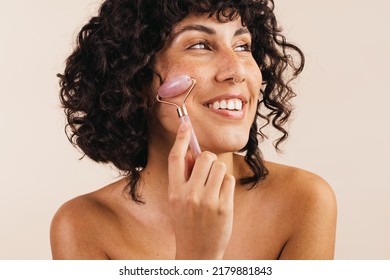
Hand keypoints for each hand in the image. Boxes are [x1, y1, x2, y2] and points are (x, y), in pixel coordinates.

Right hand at [168, 123, 234, 258]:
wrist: (197, 252)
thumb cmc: (188, 223)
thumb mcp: (177, 201)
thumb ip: (183, 177)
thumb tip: (191, 153)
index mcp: (174, 191)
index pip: (175, 158)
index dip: (181, 138)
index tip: (186, 124)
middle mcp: (189, 195)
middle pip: (204, 158)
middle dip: (209, 160)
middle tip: (207, 171)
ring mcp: (207, 201)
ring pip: (220, 167)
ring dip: (219, 173)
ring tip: (214, 188)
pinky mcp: (223, 207)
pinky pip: (229, 180)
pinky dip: (227, 185)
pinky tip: (221, 198)